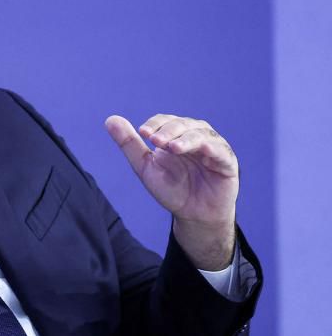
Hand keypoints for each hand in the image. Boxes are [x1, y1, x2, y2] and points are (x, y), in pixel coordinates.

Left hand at [105, 114, 237, 269]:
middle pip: (183, 124)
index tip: (142, 133)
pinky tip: (196, 149)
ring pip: (200, 133)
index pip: (165, 121)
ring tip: (170, 147)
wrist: (193, 215)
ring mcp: (212, 147)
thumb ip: (130, 144)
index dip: (155, 124)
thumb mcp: (146, 167)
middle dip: (167, 130)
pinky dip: (207, 147)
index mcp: (176, 135)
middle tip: (153, 140)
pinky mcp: (226, 161)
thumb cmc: (172, 189)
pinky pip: (220, 150)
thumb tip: (110, 119)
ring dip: (184, 137)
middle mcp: (195, 136)